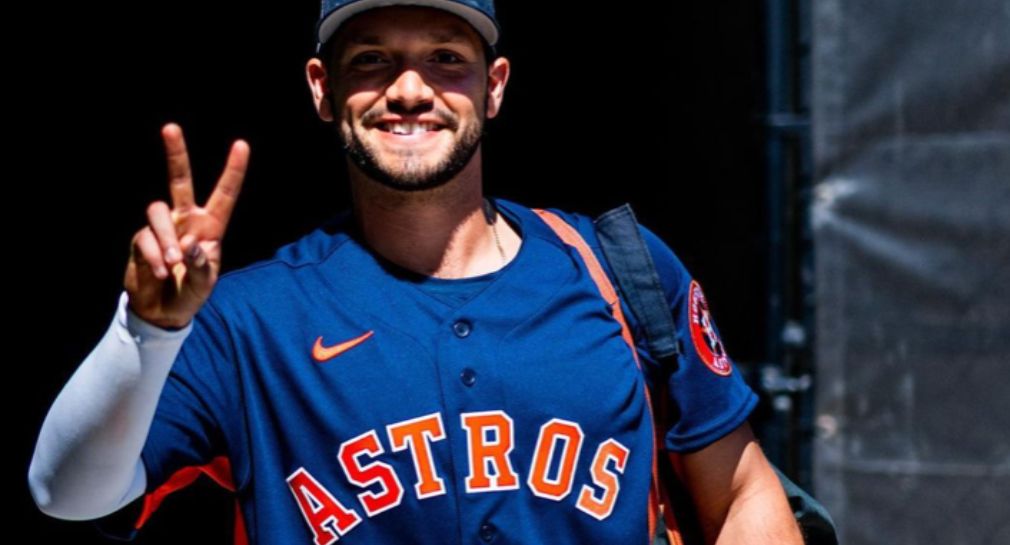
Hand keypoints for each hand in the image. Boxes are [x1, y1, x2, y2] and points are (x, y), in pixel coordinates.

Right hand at [124, 122, 248, 328]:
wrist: (162, 311)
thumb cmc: (190, 294)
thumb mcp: (204, 285)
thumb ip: (202, 266)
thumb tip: (190, 244)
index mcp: (210, 228)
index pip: (224, 195)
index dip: (233, 171)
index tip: (241, 145)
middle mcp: (186, 220)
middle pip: (180, 181)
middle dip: (176, 154)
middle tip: (170, 128)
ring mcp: (162, 227)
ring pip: (158, 211)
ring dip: (165, 237)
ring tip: (171, 264)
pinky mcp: (141, 239)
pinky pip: (145, 237)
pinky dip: (154, 255)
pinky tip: (160, 272)